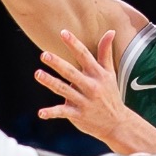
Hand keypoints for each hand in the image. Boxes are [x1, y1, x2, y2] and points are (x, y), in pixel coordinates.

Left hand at [37, 29, 155, 152]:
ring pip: (64, 90)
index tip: (63, 33)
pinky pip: (62, 113)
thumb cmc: (110, 94)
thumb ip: (106, 53)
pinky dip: (51, 113)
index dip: (74, 44)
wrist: (117, 123)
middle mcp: (91, 87)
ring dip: (50, 82)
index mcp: (97, 74)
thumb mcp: (110, 73)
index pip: (84, 56)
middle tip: (44, 55)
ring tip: (38, 74)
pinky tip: (41, 113)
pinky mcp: (77, 115)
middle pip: (71, 73)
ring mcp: (84, 101)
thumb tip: (110, 31)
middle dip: (58, 63)